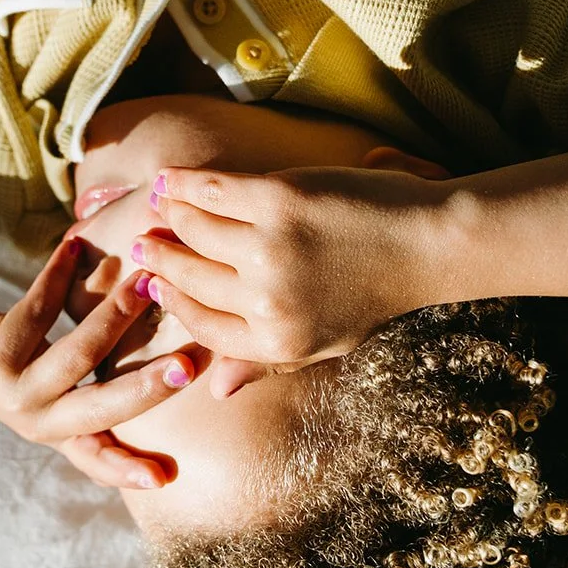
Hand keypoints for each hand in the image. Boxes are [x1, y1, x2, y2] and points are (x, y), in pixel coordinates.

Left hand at [0, 239, 192, 489]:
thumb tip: (170, 370)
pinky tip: (74, 248)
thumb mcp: (51, 389)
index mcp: (57, 431)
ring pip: (75, 355)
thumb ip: (95, 392)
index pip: (98, 459)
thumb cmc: (10, 362)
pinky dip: (57, 276)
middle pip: (100, 408)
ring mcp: (11, 389)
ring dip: (114, 317)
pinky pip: (36, 310)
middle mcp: (35, 419)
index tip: (167, 478)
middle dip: (147, 389)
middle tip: (189, 366)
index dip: (130, 469)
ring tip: (146, 283)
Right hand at [134, 165, 445, 391]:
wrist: (426, 244)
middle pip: (188, 278)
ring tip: (160, 205)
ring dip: (169, 215)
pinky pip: (212, 191)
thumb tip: (214, 389)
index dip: (172, 302)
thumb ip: (262, 363)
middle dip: (159, 259)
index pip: (200, 325)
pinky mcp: (278, 200)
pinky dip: (184, 183)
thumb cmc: (374, 293)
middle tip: (141, 243)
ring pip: (194, 230)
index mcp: (275, 343)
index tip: (153, 283)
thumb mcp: (321, 344)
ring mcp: (270, 250)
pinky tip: (169, 178)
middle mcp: (266, 302)